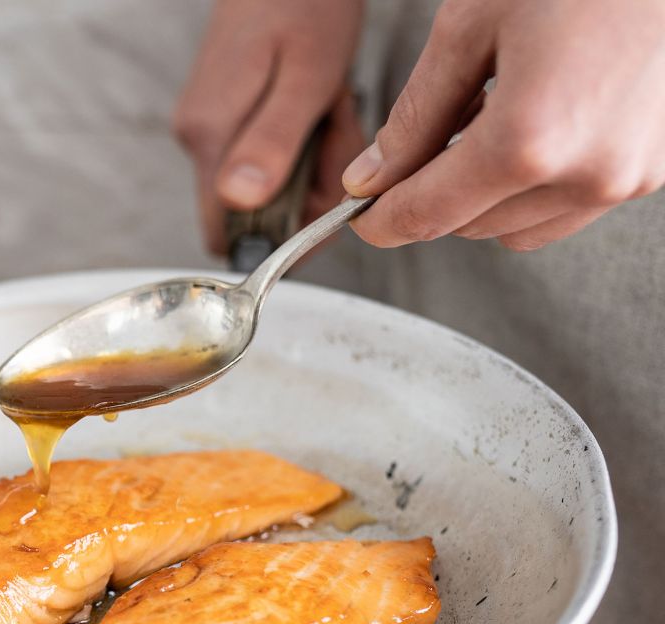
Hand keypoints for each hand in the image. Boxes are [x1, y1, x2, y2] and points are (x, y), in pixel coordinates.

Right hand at [174, 0, 365, 254]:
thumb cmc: (304, 4)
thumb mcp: (307, 75)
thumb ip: (273, 140)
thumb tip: (241, 201)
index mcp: (210, 135)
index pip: (224, 234)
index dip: (281, 235)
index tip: (325, 197)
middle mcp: (197, 139)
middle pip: (250, 215)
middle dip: (307, 191)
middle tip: (338, 133)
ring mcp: (207, 128)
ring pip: (262, 187)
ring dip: (309, 164)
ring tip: (331, 109)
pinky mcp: (222, 118)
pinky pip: (263, 157)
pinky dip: (300, 144)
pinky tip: (317, 106)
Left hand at [346, 0, 664, 250]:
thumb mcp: (471, 27)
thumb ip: (416, 115)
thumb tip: (371, 177)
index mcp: (529, 141)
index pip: (425, 215)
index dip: (378, 219)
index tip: (357, 213)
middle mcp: (585, 174)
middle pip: (467, 227)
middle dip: (433, 193)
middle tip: (428, 136)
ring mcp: (628, 177)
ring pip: (517, 228)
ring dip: (486, 193)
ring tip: (490, 116)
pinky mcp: (655, 169)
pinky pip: (568, 206)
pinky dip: (536, 183)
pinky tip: (535, 123)